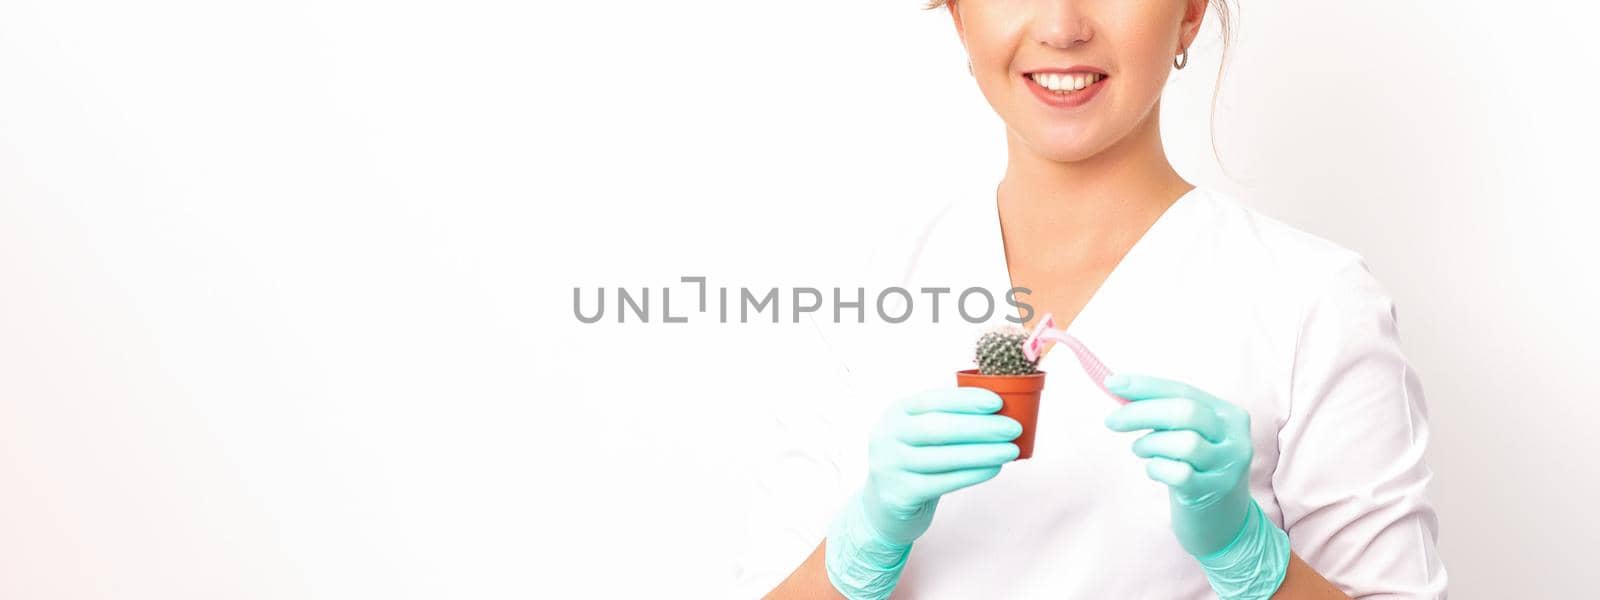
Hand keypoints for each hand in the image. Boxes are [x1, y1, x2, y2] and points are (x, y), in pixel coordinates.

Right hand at [825, 388, 1021, 598]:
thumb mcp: (920, 433)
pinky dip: (972, 474)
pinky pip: (943, 482)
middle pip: (937, 428)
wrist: (884, 507)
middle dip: (980, 427)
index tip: (997, 402)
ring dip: (982, 452)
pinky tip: (994, 469)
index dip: (965, 400)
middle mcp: (887, 436)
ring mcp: (889, 466)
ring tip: (1011, 450)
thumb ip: (948, 418)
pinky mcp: (899, 494)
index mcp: (895, 412)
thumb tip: (999, 410)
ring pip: (943, 457)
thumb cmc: (916, 461)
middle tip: (1013, 428)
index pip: (931, 400)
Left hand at [1104, 373, 1289, 599]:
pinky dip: (1157, 468)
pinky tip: (1155, 470)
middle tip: (1112, 421)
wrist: (1224, 522)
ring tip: (1141, 450)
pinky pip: (1179, 473)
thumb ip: (1163, 412)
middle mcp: (1235, 439)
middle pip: (1184, 412)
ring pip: (1183, 442)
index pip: (1184, 390)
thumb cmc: (1196, 469)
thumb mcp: (1189, 435)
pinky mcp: (1214, 492)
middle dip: (1140, 412)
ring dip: (1150, 444)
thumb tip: (1118, 387)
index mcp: (1229, 415)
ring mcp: (1228, 467)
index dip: (1146, 386)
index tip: (1111, 383)